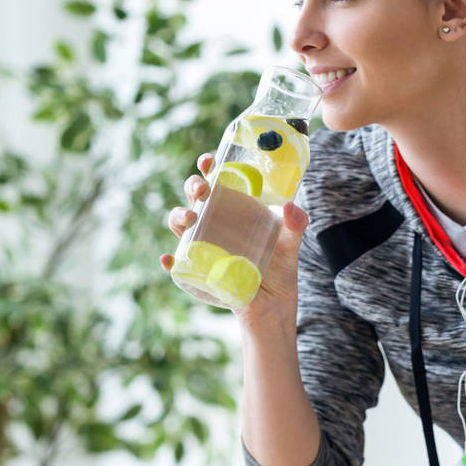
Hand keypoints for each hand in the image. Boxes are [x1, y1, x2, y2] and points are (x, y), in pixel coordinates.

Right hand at [159, 153, 308, 315]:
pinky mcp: (200, 270)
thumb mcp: (291, 245)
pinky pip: (179, 264)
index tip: (208, 161)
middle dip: (193, 187)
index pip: (218, 182)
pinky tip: (168, 259)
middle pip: (196, 199)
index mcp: (236, 210)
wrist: (273, 304)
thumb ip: (296, 225)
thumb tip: (291, 206)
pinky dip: (171, 261)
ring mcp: (205, 246)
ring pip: (181, 226)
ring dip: (178, 217)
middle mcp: (216, 224)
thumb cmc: (280, 268)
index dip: (209, 168)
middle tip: (203, 190)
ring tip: (189, 218)